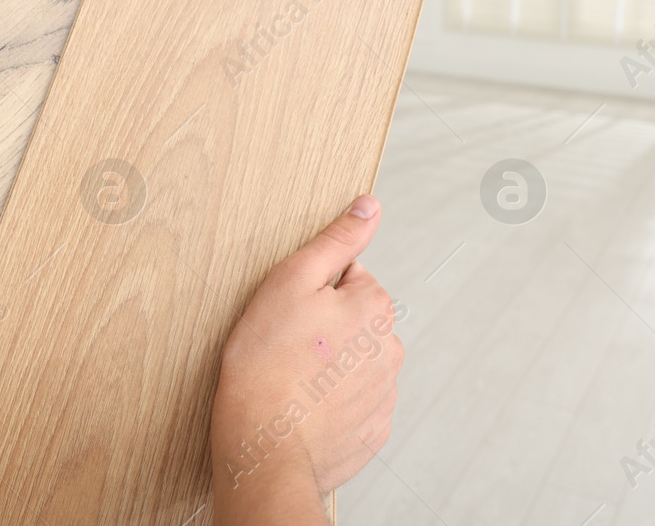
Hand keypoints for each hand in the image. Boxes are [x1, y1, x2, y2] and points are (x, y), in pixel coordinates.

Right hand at [210, 195, 402, 524]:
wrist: (263, 448)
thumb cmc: (266, 365)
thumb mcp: (291, 281)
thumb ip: (336, 240)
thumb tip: (369, 206)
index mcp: (376, 306)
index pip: (348, 279)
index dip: (312, 293)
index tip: (290, 316)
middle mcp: (391, 349)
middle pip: (354, 322)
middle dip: (325, 329)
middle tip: (286, 348)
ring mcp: (384, 395)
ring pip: (354, 364)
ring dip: (329, 367)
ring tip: (291, 381)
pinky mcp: (372, 432)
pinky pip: (353, 404)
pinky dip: (332, 404)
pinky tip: (304, 409)